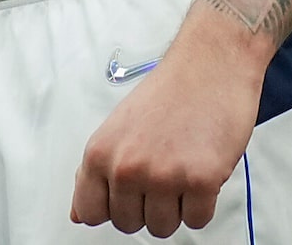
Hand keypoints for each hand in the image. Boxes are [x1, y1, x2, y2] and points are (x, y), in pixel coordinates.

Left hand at [71, 28, 259, 235]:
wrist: (210, 64)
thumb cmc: (169, 92)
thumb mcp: (118, 127)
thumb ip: (96, 172)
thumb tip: (80, 213)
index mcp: (100, 153)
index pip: (91, 213)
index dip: (112, 208)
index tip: (126, 196)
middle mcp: (127, 167)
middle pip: (129, 224)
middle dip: (147, 206)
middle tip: (161, 172)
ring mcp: (163, 176)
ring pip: (163, 228)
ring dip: (176, 207)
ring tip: (181, 168)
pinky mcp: (200, 181)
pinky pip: (198, 220)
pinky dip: (203, 203)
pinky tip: (201, 170)